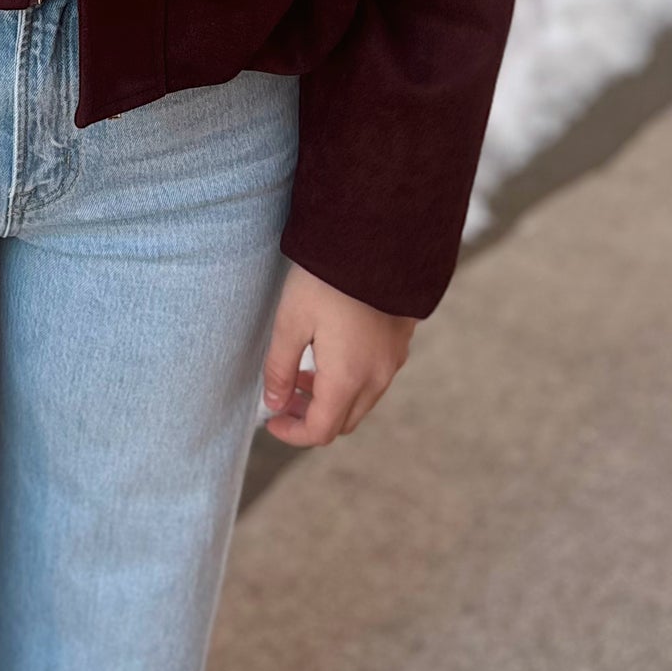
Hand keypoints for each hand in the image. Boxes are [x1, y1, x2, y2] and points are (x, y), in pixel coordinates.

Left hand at [261, 263, 416, 446]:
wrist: (377, 237)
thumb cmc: (328, 277)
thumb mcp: (291, 320)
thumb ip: (280, 368)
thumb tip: (274, 404)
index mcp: (348, 378)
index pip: (321, 431)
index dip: (292, 433)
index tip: (271, 420)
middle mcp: (377, 377)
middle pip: (344, 421)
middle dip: (311, 417)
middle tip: (285, 395)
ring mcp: (393, 360)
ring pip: (361, 401)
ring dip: (331, 398)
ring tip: (303, 371)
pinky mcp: (400, 342)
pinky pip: (375, 377)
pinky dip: (350, 380)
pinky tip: (330, 351)